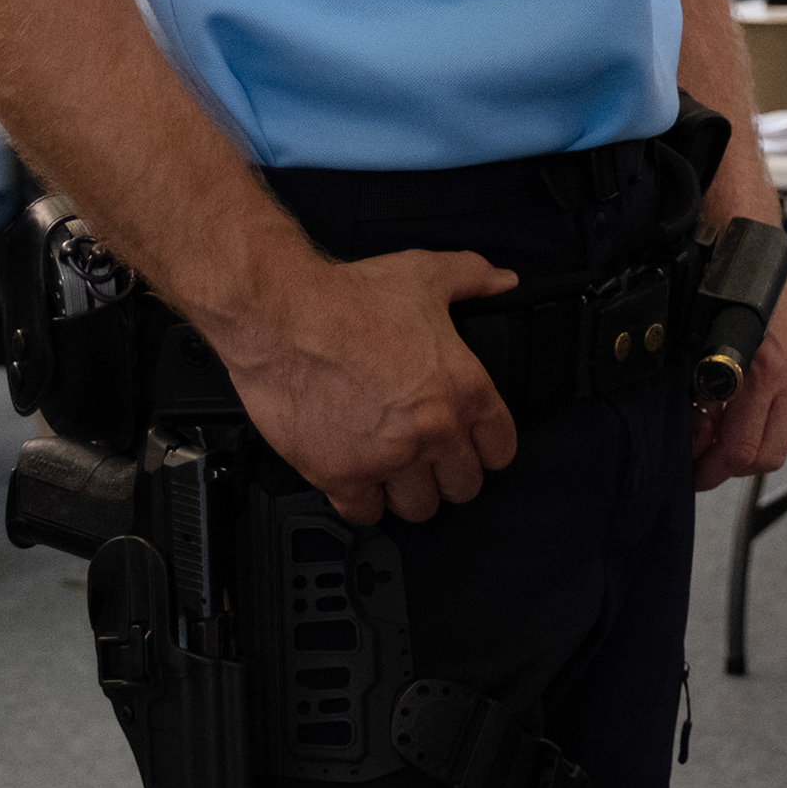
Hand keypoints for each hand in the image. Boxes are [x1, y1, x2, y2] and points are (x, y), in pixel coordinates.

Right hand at [217, 250, 520, 523]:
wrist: (282, 317)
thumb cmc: (348, 299)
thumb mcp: (423, 274)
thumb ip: (472, 276)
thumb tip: (503, 281)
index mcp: (464, 388)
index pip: (500, 449)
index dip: (485, 448)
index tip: (469, 445)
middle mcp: (433, 431)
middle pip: (463, 486)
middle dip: (447, 474)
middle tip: (428, 459)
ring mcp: (389, 458)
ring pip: (418, 508)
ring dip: (407, 492)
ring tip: (394, 472)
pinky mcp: (343, 475)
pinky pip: (366, 513)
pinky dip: (362, 501)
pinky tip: (357, 479)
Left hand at [691, 279, 786, 490]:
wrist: (748, 245)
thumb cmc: (718, 290)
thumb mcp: (697, 350)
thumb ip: (702, 402)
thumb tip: (700, 440)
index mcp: (762, 371)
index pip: (744, 451)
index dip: (715, 471)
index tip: (698, 474)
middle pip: (771, 454)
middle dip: (736, 463)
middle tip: (711, 456)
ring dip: (761, 441)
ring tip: (733, 427)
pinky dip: (783, 419)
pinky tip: (758, 405)